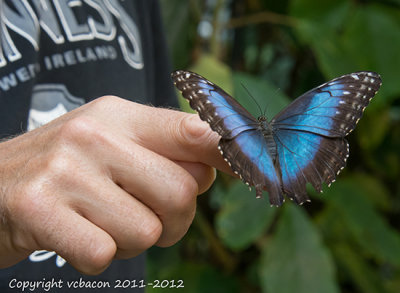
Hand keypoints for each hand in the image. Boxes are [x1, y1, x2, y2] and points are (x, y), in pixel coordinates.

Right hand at [0, 96, 228, 274]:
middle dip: (175, 219)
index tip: (252, 168)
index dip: (228, 151)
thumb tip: (216, 167)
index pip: (191, 130)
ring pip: (147, 231)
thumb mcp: (117, 142)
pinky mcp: (38, 208)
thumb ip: (167, 151)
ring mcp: (65, 170)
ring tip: (104, 220)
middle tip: (146, 214)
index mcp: (121, 116)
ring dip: (134, 239)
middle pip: (181, 193)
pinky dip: (101, 256)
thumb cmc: (72, 166)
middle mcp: (95, 135)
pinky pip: (105, 254)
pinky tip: (80, 235)